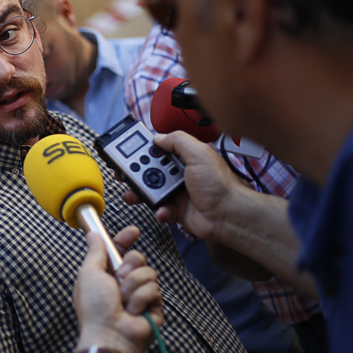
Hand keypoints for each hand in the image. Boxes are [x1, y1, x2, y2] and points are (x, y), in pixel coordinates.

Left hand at [73, 231, 162, 352]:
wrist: (109, 334)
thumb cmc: (94, 307)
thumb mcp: (89, 273)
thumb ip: (94, 252)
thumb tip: (93, 234)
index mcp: (106, 275)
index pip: (120, 251)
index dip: (126, 240)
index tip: (133, 231)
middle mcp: (124, 283)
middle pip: (138, 258)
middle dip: (130, 264)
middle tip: (120, 276)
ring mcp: (140, 295)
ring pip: (149, 273)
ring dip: (133, 284)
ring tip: (123, 300)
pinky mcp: (153, 307)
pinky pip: (155, 290)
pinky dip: (141, 298)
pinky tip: (133, 311)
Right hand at [122, 131, 243, 240]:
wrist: (229, 215)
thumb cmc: (220, 184)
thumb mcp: (199, 153)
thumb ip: (177, 140)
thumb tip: (158, 137)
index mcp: (183, 158)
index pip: (157, 150)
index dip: (141, 150)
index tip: (126, 152)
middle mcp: (178, 173)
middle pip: (148, 170)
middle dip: (133, 172)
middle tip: (123, 174)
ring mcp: (176, 192)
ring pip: (149, 190)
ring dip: (139, 193)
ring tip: (133, 194)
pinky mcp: (175, 210)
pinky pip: (159, 209)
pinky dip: (158, 210)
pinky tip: (163, 209)